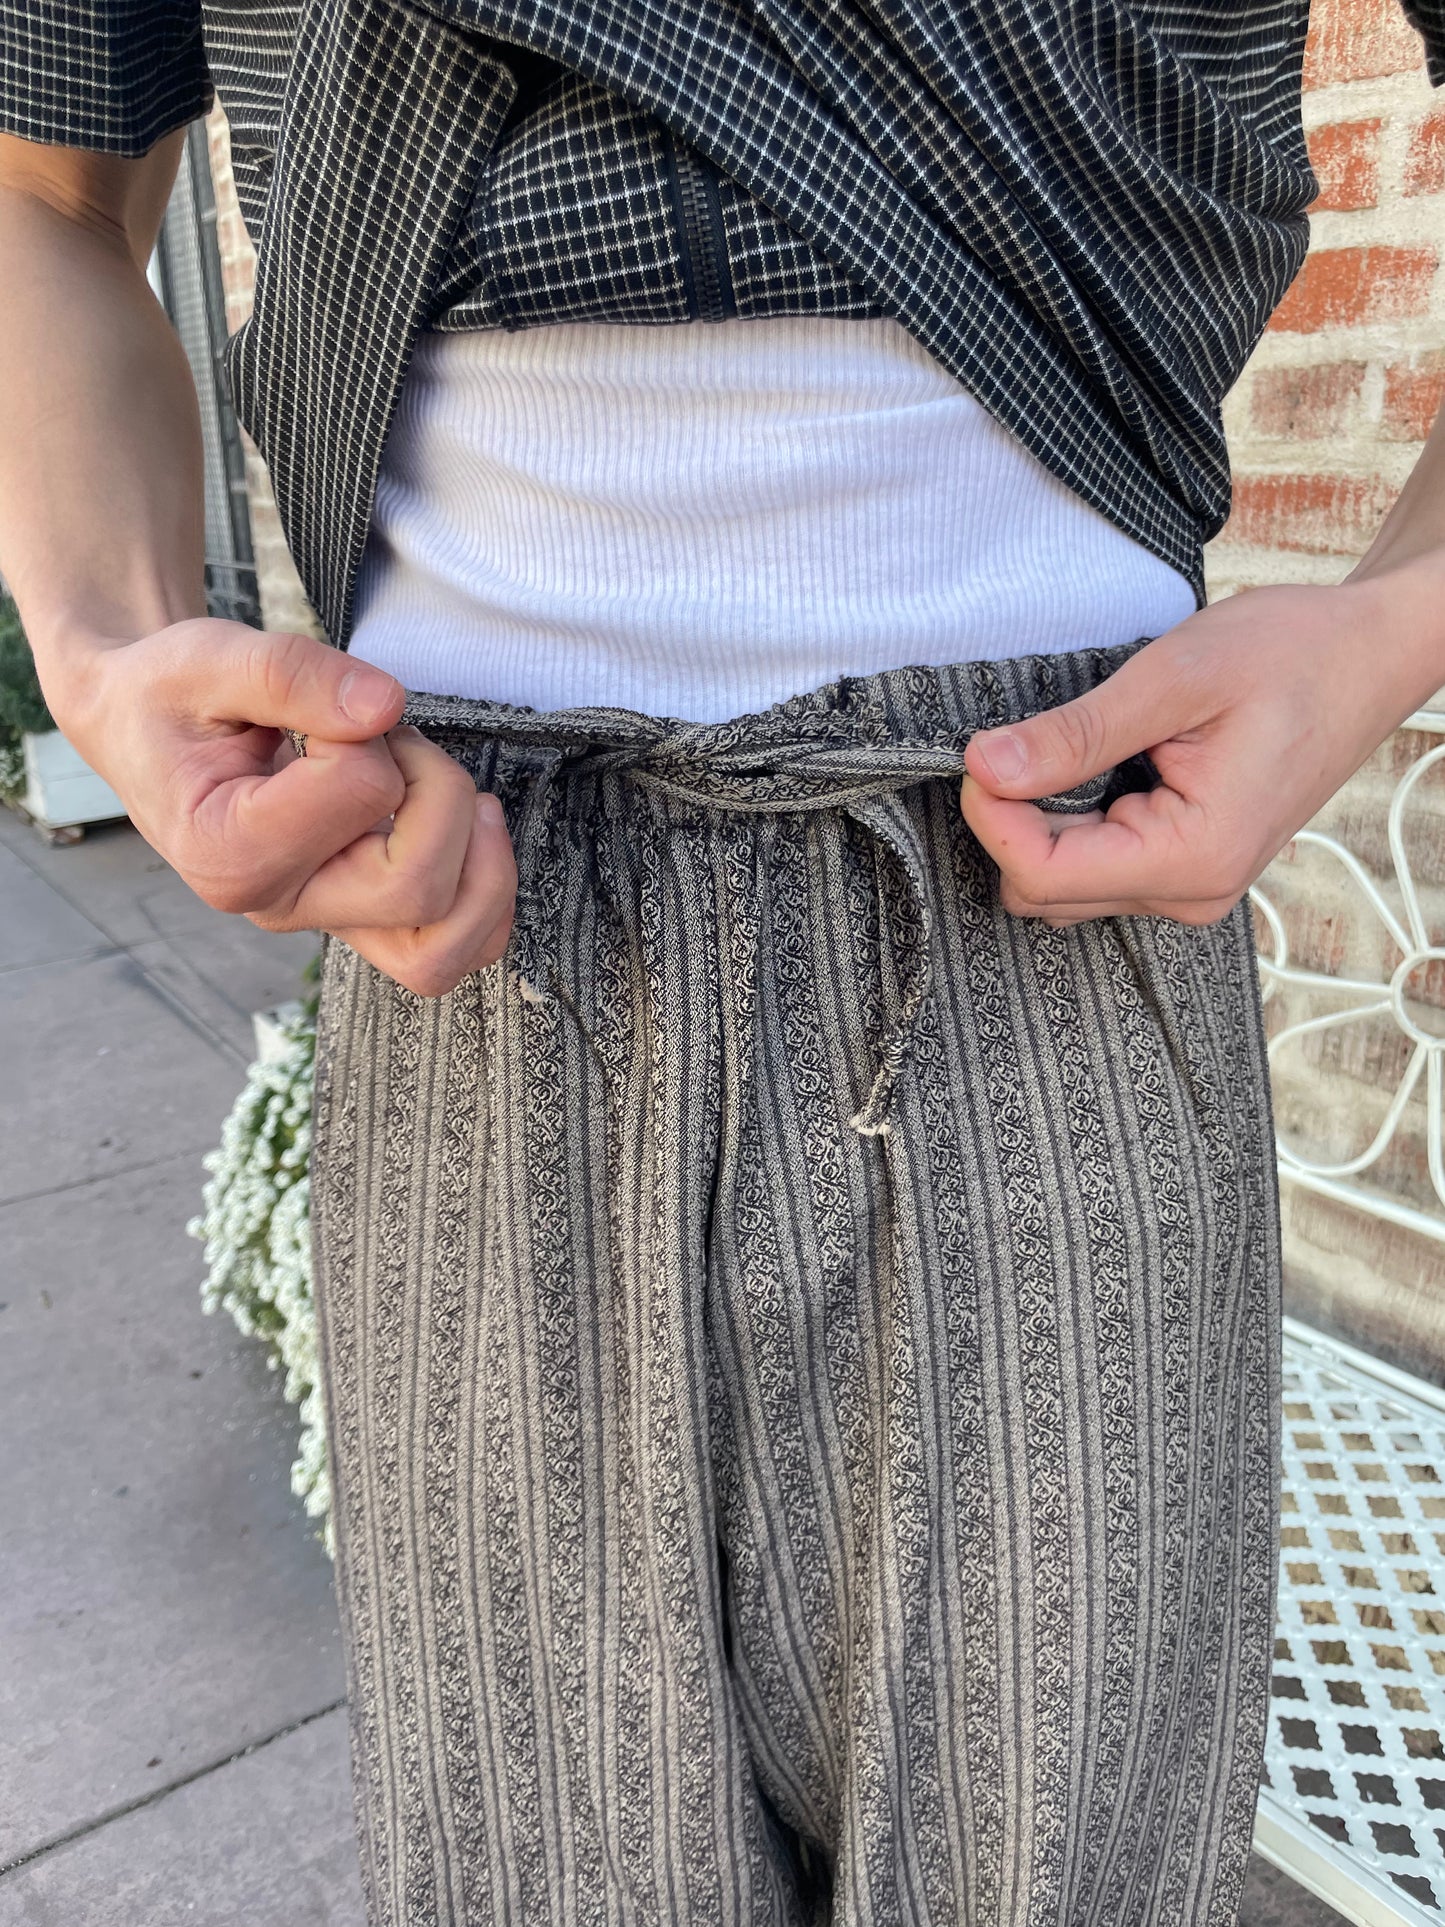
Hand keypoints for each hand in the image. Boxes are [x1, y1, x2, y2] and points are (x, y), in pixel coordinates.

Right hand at [49, 618, 515, 994]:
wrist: (146, 726)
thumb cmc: (173, 695)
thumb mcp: (212, 659)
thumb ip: (294, 675)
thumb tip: (385, 706)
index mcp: (228, 851)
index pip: (363, 795)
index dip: (371, 732)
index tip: (333, 704)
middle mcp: (277, 904)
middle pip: (418, 888)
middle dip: (440, 791)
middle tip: (396, 738)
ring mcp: (323, 918)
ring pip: (444, 947)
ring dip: (480, 864)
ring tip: (452, 794)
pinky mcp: (359, 916)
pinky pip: (452, 948)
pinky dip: (484, 897)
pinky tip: (471, 831)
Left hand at [959, 576, 1442, 927]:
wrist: (1369, 655)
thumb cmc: (1294, 654)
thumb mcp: (1176, 678)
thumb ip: (1078, 733)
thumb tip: (985, 764)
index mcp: (1193, 857)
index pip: (1040, 874)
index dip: (992, 814)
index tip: (982, 750)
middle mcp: (1190, 892)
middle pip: (1042, 889)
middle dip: (1010, 820)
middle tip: (1019, 740)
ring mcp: (1188, 886)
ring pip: (1060, 885)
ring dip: (1039, 822)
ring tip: (1071, 747)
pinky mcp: (1184, 866)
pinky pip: (1093, 866)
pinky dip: (1070, 821)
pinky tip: (1095, 766)